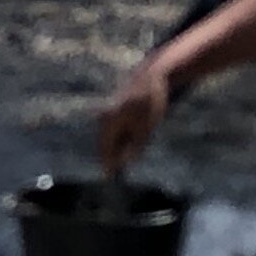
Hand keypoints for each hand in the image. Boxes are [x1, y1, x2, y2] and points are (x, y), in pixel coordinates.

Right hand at [97, 59, 169, 174]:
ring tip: (122, 159)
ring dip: (115, 147)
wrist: (151, 77)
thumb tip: (124, 164)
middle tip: (115, 173)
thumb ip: (134, 148)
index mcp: (108, 123)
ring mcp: (107, 111)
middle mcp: (103, 117)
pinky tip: (127, 142)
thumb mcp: (145, 130)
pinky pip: (113, 128)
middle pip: (104, 143)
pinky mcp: (114, 107)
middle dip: (110, 157)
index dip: (107, 165)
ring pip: (109, 135)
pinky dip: (118, 137)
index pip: (104, 150)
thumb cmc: (149, 104)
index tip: (109, 179)